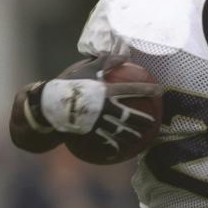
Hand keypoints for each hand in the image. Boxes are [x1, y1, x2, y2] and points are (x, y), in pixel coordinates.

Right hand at [38, 53, 161, 136]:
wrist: (47, 104)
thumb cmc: (69, 83)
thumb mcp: (87, 69)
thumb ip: (106, 61)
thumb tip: (123, 55)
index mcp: (105, 91)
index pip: (131, 89)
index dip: (147, 89)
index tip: (161, 91)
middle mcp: (103, 107)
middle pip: (129, 116)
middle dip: (143, 121)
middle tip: (154, 123)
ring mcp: (96, 121)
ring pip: (119, 131)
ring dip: (132, 136)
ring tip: (141, 139)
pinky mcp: (88, 131)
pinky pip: (103, 140)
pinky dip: (111, 146)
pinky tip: (117, 153)